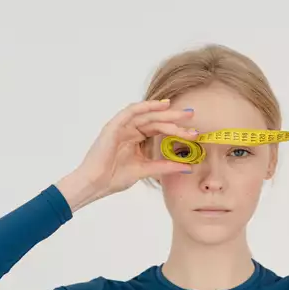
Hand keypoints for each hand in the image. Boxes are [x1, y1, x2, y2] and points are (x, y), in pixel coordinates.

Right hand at [72, 99, 197, 197]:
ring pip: (146, 115)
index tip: (193, 131)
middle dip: (173, 118)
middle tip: (191, 116)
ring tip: (179, 114)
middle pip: (155, 120)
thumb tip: (188, 166)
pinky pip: (130, 112)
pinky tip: (159, 106)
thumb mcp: (146, 170)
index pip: (159, 129)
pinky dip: (144, 107)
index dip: (176, 128)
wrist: (95, 184)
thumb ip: (165, 166)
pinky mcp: (113, 126)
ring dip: (163, 113)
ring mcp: (121, 127)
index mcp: (136, 138)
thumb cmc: (114, 177)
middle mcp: (129, 130)